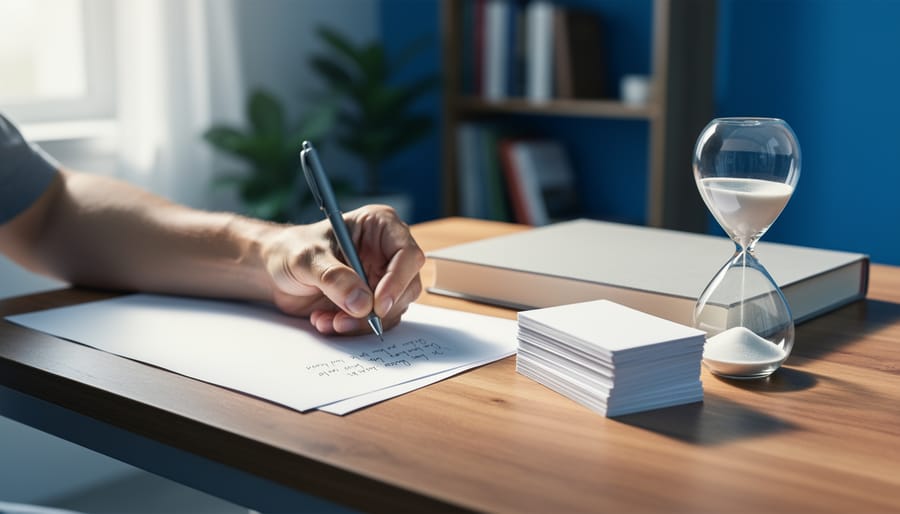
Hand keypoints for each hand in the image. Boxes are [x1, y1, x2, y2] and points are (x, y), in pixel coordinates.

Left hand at [262, 204, 424, 334]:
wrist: (273, 270)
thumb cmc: (290, 250)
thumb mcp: (307, 258)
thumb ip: (334, 278)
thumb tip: (362, 303)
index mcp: (379, 226)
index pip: (407, 255)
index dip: (397, 281)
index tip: (377, 305)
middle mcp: (387, 253)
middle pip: (406, 287)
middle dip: (377, 310)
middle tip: (346, 320)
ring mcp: (381, 278)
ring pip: (392, 309)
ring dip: (361, 323)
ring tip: (328, 320)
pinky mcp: (371, 301)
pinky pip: (375, 322)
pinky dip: (352, 328)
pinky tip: (325, 320)